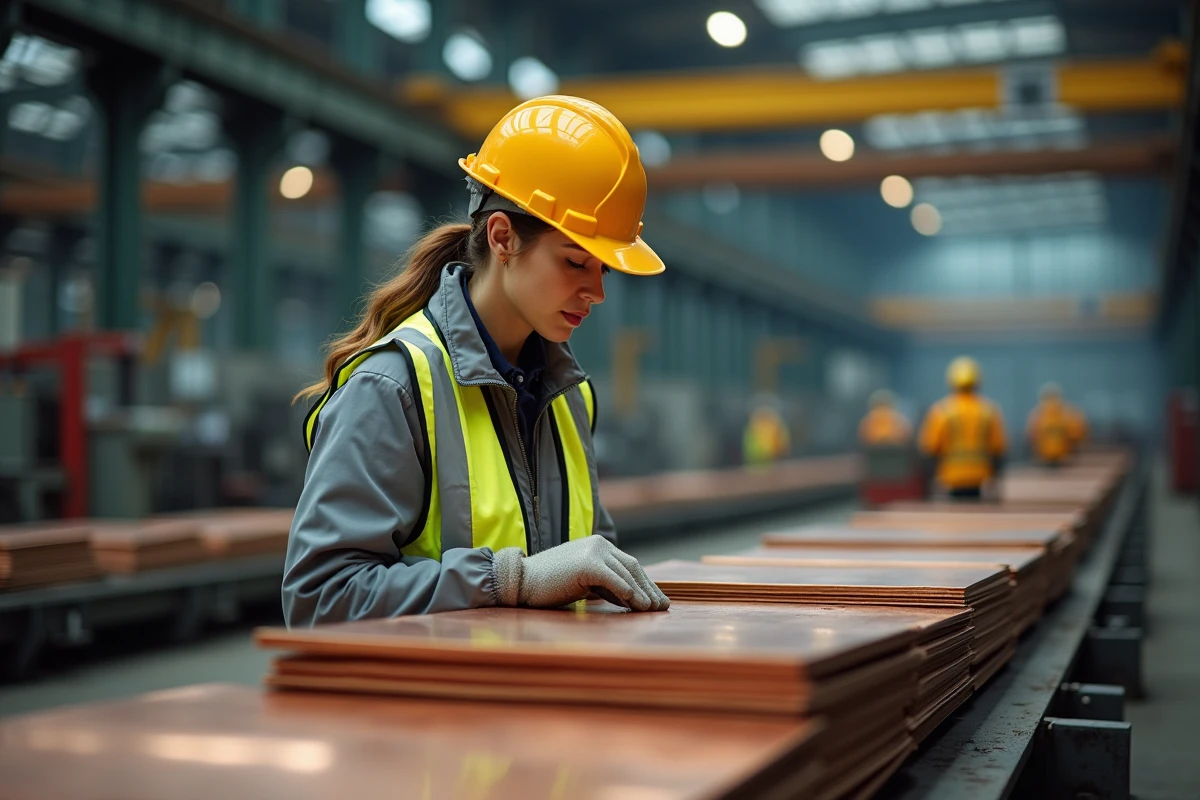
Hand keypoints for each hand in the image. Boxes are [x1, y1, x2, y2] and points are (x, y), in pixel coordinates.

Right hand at [494, 537, 669, 611]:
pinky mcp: (586, 564)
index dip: (646, 584)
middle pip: (633, 567)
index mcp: (599, 546)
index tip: (657, 601)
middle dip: (649, 588)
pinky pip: (612, 579)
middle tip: (661, 607)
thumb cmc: (550, 585)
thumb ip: (605, 584)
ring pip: (626, 574)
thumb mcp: (584, 582)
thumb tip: (631, 598)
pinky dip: (626, 591)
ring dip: (641, 593)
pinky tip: (636, 603)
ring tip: (651, 609)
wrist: (521, 581)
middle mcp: (599, 545)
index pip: (630, 565)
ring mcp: (593, 552)